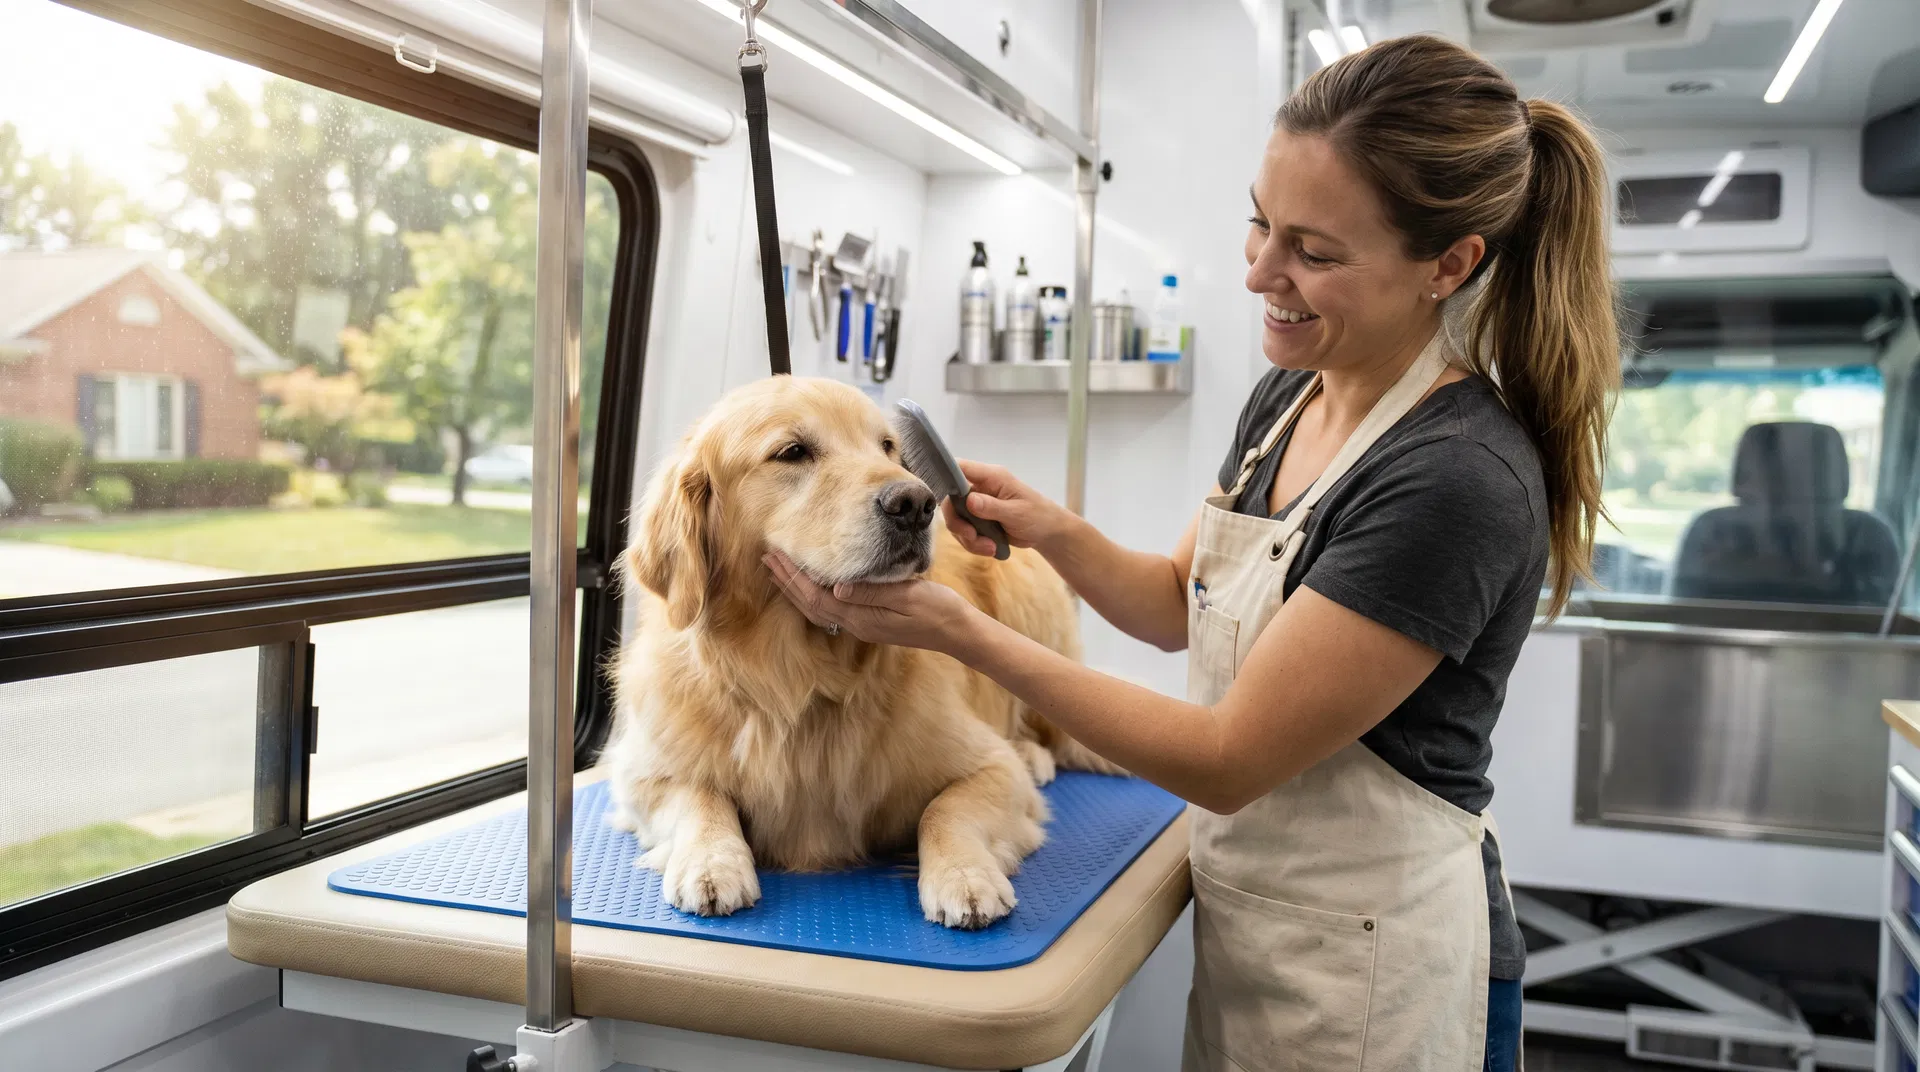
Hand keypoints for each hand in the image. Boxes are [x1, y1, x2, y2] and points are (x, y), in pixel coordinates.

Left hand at [765, 551, 982, 656]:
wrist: (956, 631)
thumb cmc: (938, 609)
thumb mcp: (909, 596)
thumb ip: (873, 592)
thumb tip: (837, 586)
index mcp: (862, 617)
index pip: (817, 597)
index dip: (794, 577)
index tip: (777, 555)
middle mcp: (857, 624)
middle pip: (811, 605)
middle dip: (787, 581)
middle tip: (767, 557)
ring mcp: (862, 624)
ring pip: (819, 608)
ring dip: (797, 589)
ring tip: (780, 570)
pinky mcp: (870, 621)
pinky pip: (832, 608)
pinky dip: (814, 594)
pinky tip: (813, 584)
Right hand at [944, 460, 1074, 557]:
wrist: (1046, 532)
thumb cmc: (1037, 515)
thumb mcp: (1017, 512)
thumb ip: (992, 507)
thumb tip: (969, 500)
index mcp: (991, 477)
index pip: (960, 467)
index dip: (946, 477)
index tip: (947, 499)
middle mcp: (980, 488)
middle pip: (951, 500)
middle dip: (958, 523)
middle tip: (972, 537)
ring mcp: (977, 505)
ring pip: (957, 520)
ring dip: (968, 538)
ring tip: (989, 548)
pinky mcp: (977, 521)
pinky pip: (964, 532)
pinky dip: (973, 544)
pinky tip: (991, 548)